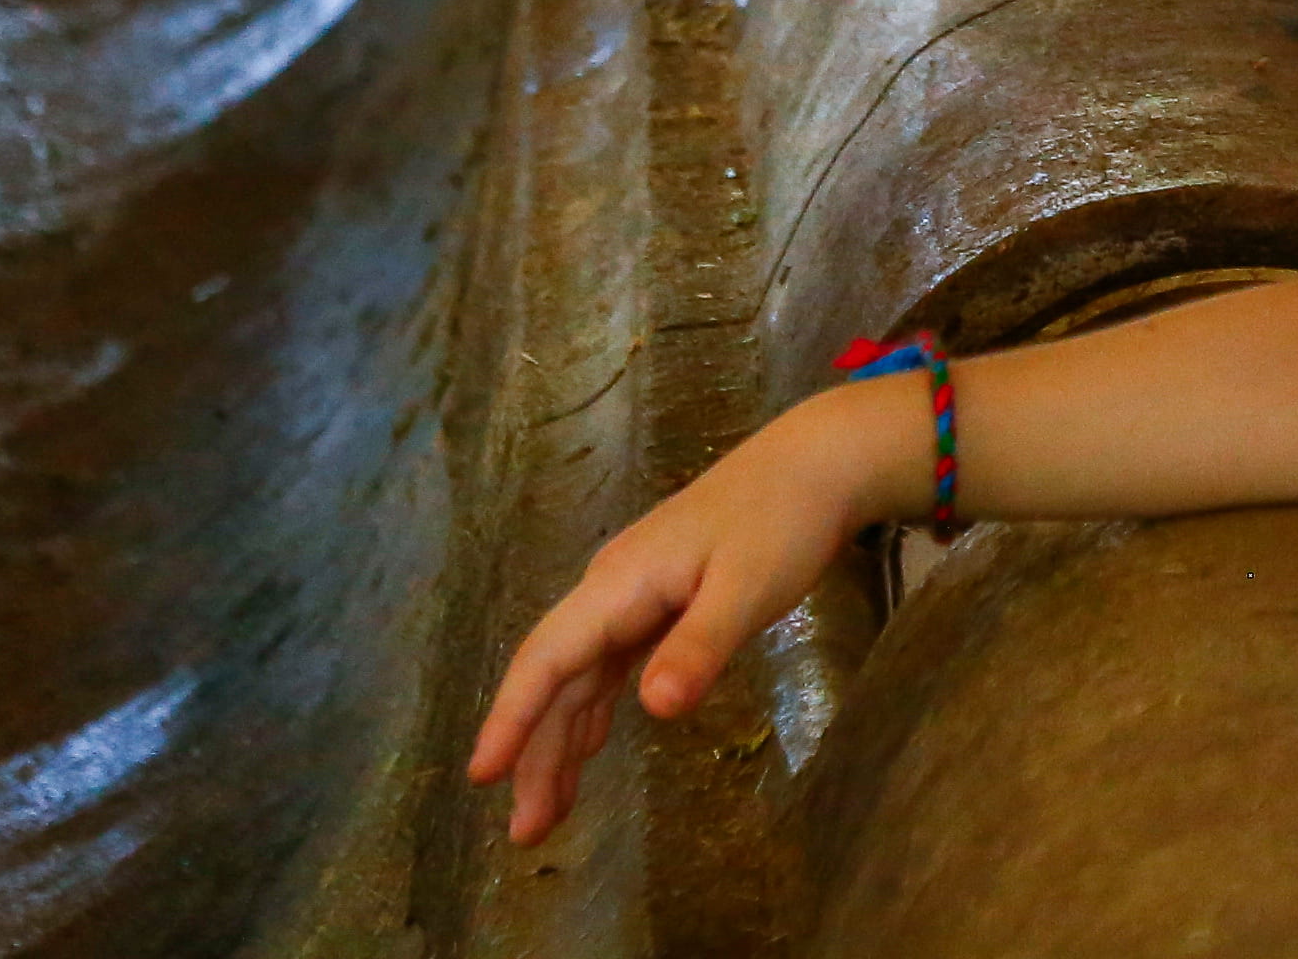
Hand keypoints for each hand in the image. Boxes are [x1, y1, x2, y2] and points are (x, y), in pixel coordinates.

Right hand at [466, 381, 915, 842]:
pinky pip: (609, 667)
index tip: (481, 775)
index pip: (546, 657)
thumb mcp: (747, 589)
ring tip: (546, 812)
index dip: (510, 717)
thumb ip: (698, 648)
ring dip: (559, 742)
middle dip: (533, 753)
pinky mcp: (660, 603)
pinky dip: (593, 712)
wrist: (817, 464)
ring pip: (579, 678)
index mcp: (619, 584)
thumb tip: (651, 710)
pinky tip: (588, 749)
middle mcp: (612, 590)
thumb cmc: (782, 522)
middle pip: (556, 678)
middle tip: (525, 833)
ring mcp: (633, 595)